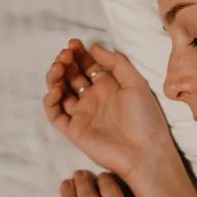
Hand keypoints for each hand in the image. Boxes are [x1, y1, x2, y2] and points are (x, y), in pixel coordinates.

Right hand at [43, 39, 174, 182]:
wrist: (145, 152)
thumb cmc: (146, 118)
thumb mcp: (136, 83)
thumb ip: (116, 63)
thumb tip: (94, 47)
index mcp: (108, 87)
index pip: (87, 66)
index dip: (78, 54)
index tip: (73, 43)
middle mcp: (93, 99)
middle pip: (71, 76)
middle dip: (65, 63)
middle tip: (64, 55)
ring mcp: (82, 114)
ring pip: (60, 92)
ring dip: (55, 78)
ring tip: (58, 68)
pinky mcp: (74, 130)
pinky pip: (55, 114)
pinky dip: (50, 101)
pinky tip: (56, 90)